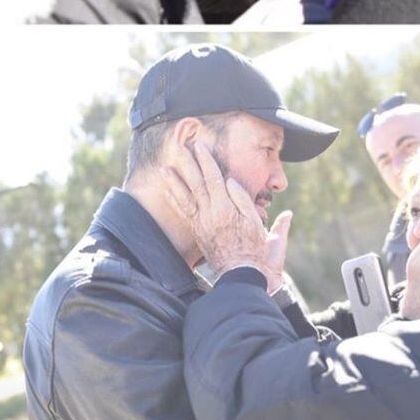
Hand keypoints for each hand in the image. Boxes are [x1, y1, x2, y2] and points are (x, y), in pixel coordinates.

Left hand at [162, 142, 291, 289]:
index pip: (213, 178)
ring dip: (174, 181)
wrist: (241, 272)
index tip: (200, 146)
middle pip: (196, 183)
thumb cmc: (253, 246)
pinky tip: (168, 190)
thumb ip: (242, 198)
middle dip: (187, 163)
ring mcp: (200, 223)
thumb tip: (229, 180)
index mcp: (225, 208)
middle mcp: (209, 214)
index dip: (206, 160)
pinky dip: (174, 200)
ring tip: (164, 167)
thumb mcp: (254, 220)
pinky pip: (183, 212)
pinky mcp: (196, 231)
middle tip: (179, 147)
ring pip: (184, 197)